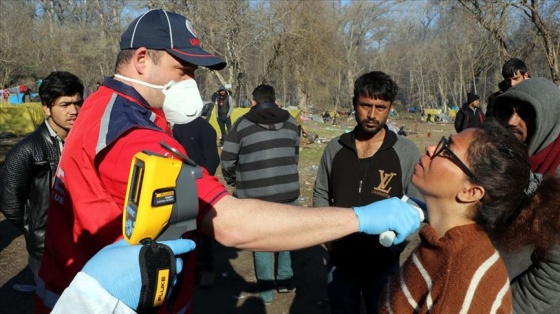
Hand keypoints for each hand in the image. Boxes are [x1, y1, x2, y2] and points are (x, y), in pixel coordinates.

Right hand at [81, 239, 195, 309]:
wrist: (98, 297)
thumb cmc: (104, 270)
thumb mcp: (115, 249)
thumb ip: (130, 244)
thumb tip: (135, 241)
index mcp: (154, 252)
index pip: (177, 246)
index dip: (185, 244)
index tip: (190, 244)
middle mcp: (163, 269)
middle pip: (178, 263)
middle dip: (174, 260)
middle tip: (165, 259)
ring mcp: (161, 285)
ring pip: (174, 278)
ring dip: (169, 274)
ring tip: (157, 272)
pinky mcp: (156, 299)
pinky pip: (166, 290)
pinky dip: (163, 286)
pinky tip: (153, 284)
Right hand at [353, 197, 420, 243]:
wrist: (361, 218)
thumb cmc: (372, 217)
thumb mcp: (387, 210)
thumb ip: (397, 213)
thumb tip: (408, 222)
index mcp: (398, 201)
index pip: (414, 212)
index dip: (413, 223)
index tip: (408, 229)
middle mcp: (399, 204)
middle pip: (413, 220)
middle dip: (409, 230)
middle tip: (401, 235)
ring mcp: (396, 211)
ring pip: (409, 227)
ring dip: (403, 235)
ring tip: (396, 237)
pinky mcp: (393, 219)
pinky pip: (403, 232)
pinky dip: (399, 238)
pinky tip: (394, 239)